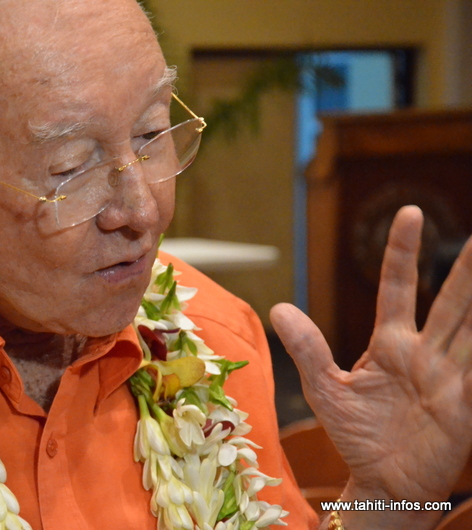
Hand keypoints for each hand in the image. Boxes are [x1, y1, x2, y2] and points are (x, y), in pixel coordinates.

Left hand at [271, 206, 471, 528]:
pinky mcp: (462, 403)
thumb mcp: (326, 388)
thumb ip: (309, 348)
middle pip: (448, 301)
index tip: (409, 213)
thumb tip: (278, 307)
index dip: (403, 252)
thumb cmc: (356, 436)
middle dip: (463, 267)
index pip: (399, 287)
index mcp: (390, 344)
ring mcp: (447, 376)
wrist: (380, 481)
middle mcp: (423, 353)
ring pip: (469, 326)